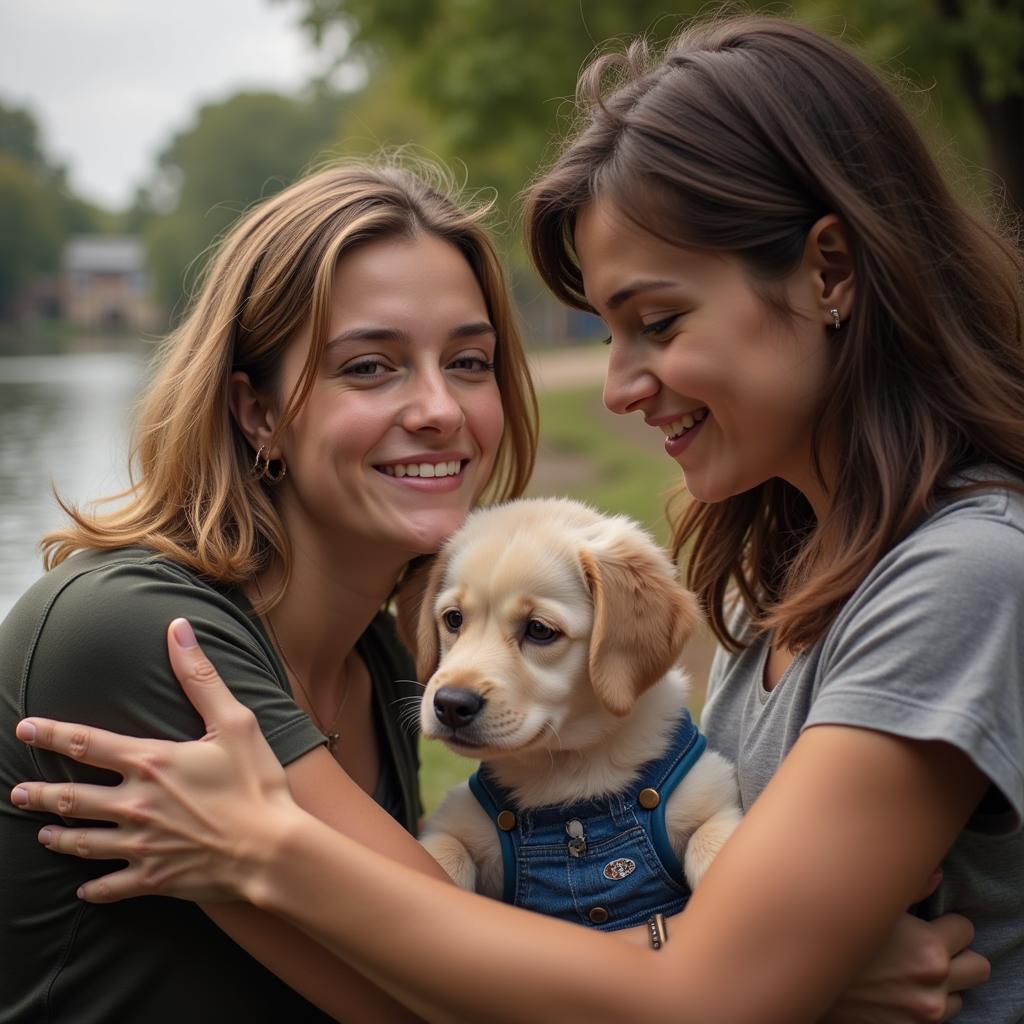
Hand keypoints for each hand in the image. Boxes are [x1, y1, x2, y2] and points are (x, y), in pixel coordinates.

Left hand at [10, 618, 305, 903]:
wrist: (270, 850)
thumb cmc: (256, 783)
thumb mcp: (234, 722)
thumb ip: (200, 677)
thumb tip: (177, 628)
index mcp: (150, 763)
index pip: (86, 743)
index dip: (51, 734)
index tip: (24, 728)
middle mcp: (135, 804)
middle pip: (71, 798)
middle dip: (39, 794)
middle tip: (16, 793)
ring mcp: (140, 844)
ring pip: (83, 842)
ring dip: (58, 837)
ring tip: (42, 834)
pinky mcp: (154, 877)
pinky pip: (112, 885)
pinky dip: (95, 888)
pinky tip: (85, 889)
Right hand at [823, 874, 990, 1022]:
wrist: (806, 982)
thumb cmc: (835, 936)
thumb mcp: (869, 906)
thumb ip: (909, 888)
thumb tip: (937, 875)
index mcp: (928, 948)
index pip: (967, 930)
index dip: (946, 924)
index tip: (928, 924)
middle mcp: (933, 983)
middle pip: (979, 967)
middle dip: (957, 955)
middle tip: (930, 949)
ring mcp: (924, 1013)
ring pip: (960, 997)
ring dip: (942, 985)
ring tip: (909, 971)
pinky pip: (938, 1019)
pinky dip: (924, 1005)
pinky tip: (898, 989)